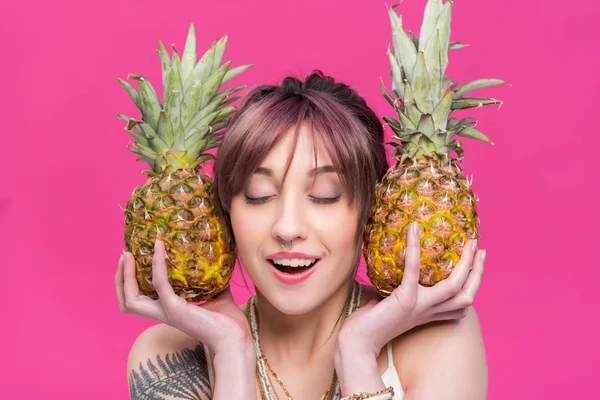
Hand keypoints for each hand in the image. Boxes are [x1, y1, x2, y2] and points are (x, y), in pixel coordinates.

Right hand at [115, 239, 252, 354]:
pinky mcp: (175, 309)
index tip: (131, 260)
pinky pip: (159, 284)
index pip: (138, 301)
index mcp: (168, 311)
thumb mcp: (217, 295)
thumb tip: (218, 263)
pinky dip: (157, 264)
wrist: (237, 337)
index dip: (129, 283)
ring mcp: (167, 312)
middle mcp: (163, 313)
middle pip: (127, 302)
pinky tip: (160, 248)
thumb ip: (211, 281)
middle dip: (120, 279)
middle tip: (124, 256)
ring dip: (125, 275)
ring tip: (127, 255)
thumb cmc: (229, 322)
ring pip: (131, 299)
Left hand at [338, 222, 485, 355]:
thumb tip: (388, 263)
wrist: (357, 342)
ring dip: (465, 263)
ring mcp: (419, 307)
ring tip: (469, 242)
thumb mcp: (387, 304)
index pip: (460, 306)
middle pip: (466, 296)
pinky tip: (414, 228)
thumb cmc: (368, 323)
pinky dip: (414, 247)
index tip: (476, 264)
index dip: (472, 286)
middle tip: (481, 249)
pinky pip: (414, 270)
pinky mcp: (405, 300)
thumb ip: (393, 289)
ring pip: (454, 287)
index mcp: (427, 314)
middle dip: (477, 273)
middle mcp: (428, 312)